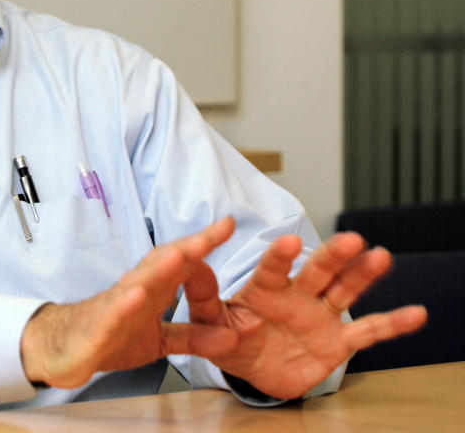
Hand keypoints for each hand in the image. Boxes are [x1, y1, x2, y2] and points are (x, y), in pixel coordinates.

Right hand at [20, 217, 240, 387]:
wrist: (62, 348)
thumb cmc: (110, 335)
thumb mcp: (159, 341)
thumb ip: (193, 337)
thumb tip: (233, 337)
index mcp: (152, 290)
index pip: (181, 263)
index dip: (205, 244)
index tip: (230, 225)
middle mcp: (135, 290)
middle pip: (162, 263)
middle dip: (189, 248)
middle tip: (215, 233)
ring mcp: (116, 306)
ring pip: (138, 282)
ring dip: (159, 268)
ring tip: (180, 255)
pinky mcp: (99, 329)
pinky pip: (112, 314)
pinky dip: (124, 304)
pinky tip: (136, 294)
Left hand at [191, 232, 427, 399]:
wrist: (252, 370)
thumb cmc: (229, 338)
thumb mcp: (210, 322)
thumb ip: (202, 298)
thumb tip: (192, 267)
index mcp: (263, 290)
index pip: (272, 269)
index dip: (279, 257)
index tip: (288, 241)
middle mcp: (296, 296)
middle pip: (317, 271)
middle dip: (333, 256)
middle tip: (352, 239)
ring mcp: (319, 316)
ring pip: (344, 290)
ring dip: (363, 275)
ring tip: (381, 257)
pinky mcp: (337, 341)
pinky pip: (367, 331)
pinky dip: (391, 324)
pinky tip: (416, 313)